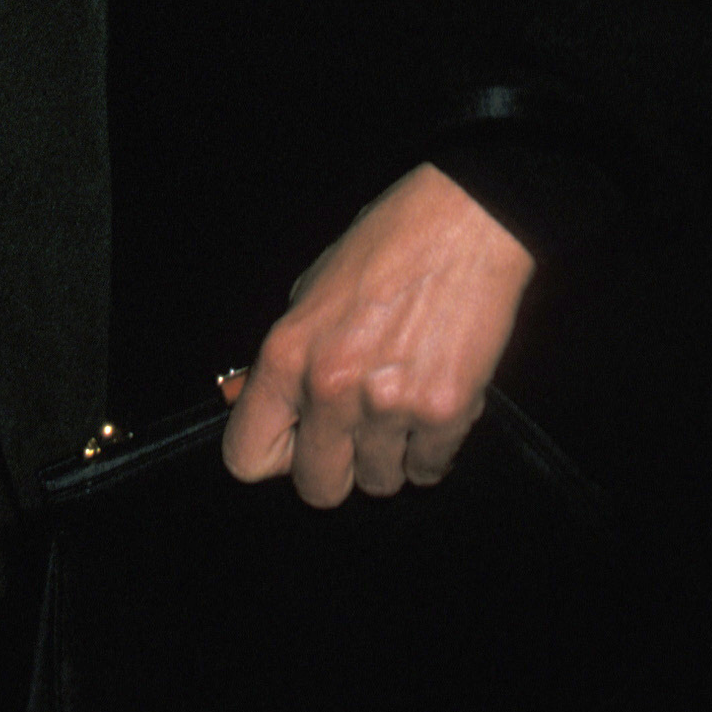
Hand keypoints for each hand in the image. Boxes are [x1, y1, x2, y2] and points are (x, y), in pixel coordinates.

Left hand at [222, 164, 534, 507]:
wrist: (464, 223)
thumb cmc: (389, 246)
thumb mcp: (312, 292)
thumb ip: (288, 360)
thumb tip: (260, 405)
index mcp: (287, 355)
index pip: (247, 455)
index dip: (274, 455)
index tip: (294, 443)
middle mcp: (330, 387)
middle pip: (317, 488)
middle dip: (337, 467)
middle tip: (355, 431)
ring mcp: (388, 405)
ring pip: (379, 483)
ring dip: (390, 454)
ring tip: (401, 401)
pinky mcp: (444, 413)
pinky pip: (428, 470)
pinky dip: (432, 448)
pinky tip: (433, 401)